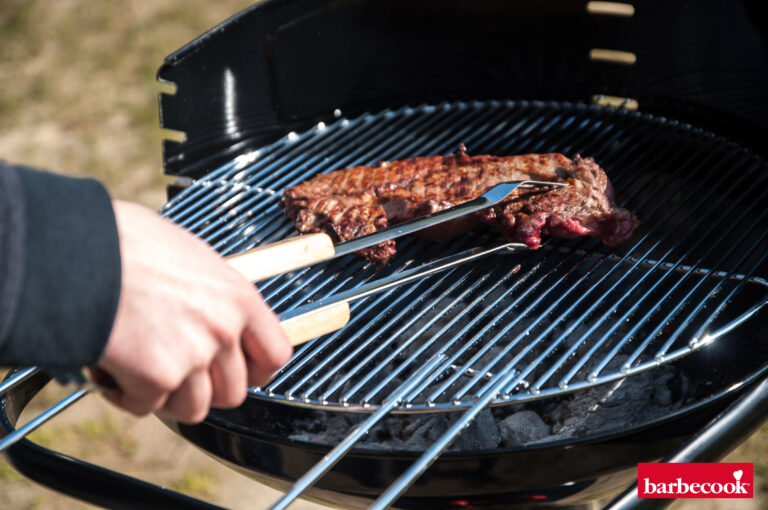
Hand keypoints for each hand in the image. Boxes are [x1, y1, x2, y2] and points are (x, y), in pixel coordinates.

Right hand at [97, 200, 291, 423]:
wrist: (78, 251)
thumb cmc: (125, 244)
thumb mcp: (190, 258)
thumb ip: (212, 295)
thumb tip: (212, 313)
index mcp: (238, 298)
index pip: (276, 354)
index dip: (255, 369)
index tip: (237, 370)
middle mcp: (223, 330)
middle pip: (233, 392)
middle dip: (203, 388)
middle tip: (175, 369)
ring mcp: (194, 356)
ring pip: (194, 408)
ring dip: (166, 396)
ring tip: (140, 366)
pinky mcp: (157, 378)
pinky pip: (147, 407)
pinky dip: (127, 395)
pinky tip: (114, 367)